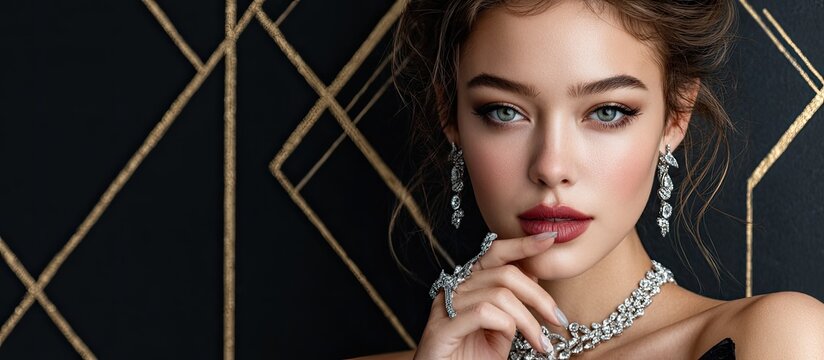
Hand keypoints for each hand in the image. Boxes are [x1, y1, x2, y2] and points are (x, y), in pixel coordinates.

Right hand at [414, 232, 565, 359]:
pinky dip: (506, 324)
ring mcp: (445, 307)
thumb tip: (535, 276)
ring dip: (528, 320)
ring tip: (542, 344)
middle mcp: (455, 290)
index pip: (495, 253)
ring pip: (498, 295)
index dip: (522, 244)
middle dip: (538, 296)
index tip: (549, 240)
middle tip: (558, 319)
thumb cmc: (472, 358)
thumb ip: (514, 306)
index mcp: (470, 285)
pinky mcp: (441, 327)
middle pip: (504, 274)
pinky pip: (483, 312)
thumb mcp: (502, 330)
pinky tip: (513, 341)